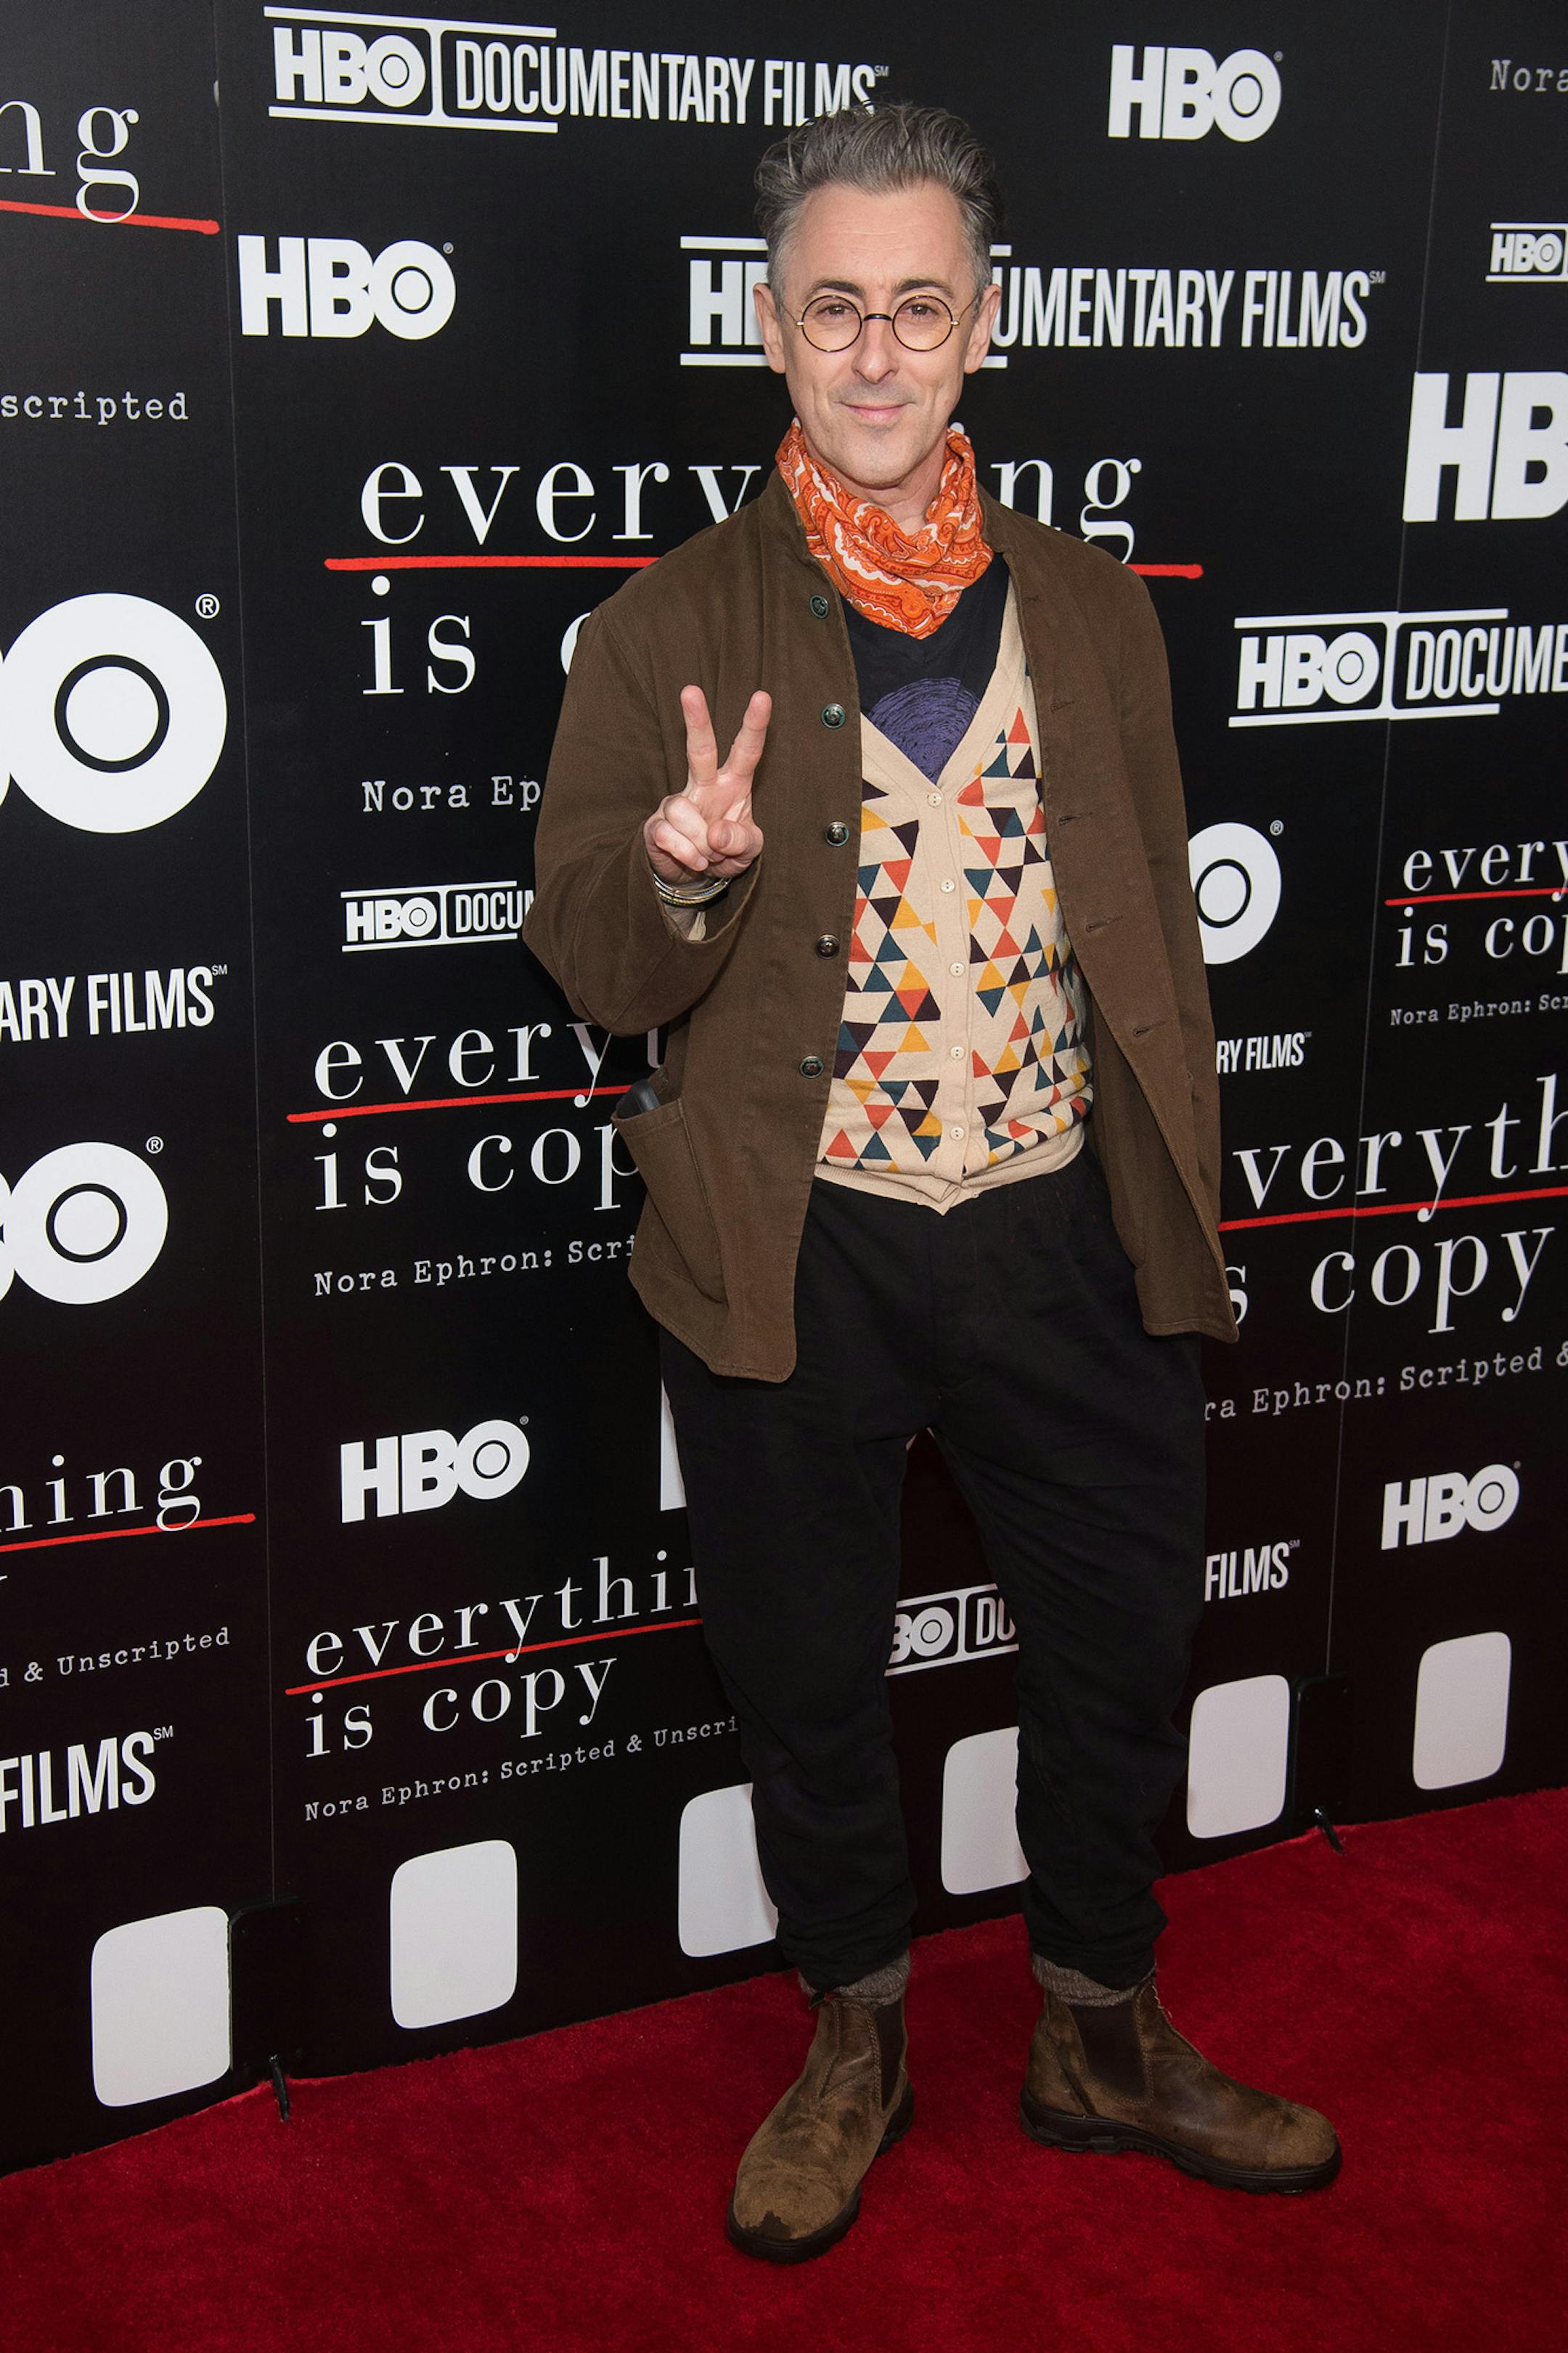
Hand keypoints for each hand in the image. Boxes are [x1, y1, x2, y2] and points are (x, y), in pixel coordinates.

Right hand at [644, 686, 768, 883]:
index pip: (746, 751)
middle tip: (690, 690)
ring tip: (708, 855)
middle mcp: (703, 786)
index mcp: (733, 784)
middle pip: (700, 749)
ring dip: (702, 844)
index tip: (762, 697)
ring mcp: (677, 803)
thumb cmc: (726, 852)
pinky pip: (671, 836)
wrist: (694, 878)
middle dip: (696, 721)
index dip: (755, 726)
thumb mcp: (748, 850)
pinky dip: (687, 855)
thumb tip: (716, 833)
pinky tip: (694, 861)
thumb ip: (742, 841)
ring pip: (684, 812)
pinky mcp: (656, 824)